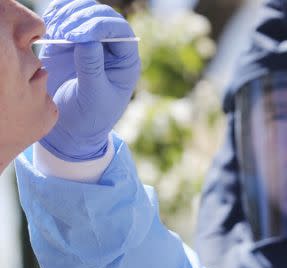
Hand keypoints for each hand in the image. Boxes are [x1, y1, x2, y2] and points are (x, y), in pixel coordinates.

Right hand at [39, 0, 139, 160]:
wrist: (71, 126)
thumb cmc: (90, 116)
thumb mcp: (93, 96)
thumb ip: (92, 68)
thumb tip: (89, 39)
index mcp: (126, 61)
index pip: (120, 31)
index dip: (100, 26)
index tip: (78, 36)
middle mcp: (111, 48)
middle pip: (102, 15)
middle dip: (82, 17)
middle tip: (63, 31)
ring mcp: (91, 42)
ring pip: (84, 12)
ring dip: (68, 15)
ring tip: (55, 31)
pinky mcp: (69, 42)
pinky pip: (66, 19)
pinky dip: (57, 16)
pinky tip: (50, 26)